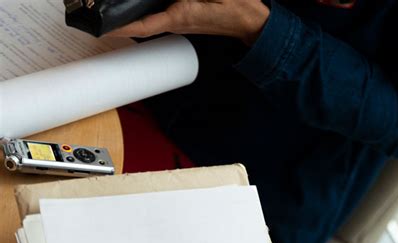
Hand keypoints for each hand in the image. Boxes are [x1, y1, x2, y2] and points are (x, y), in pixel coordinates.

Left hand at [108, 0, 269, 44]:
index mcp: (179, 16)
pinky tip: (135, 8)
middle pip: (140, 24)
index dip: (122, 28)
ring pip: (146, 20)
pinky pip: (156, 16)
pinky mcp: (182, 15)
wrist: (248, 19)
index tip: (104, 27)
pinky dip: (142, 14)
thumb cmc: (235, 6)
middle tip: (98, 20)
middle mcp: (175, 21)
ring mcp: (177, 20)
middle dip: (119, 24)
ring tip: (109, 17)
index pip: (143, 25)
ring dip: (129, 20)